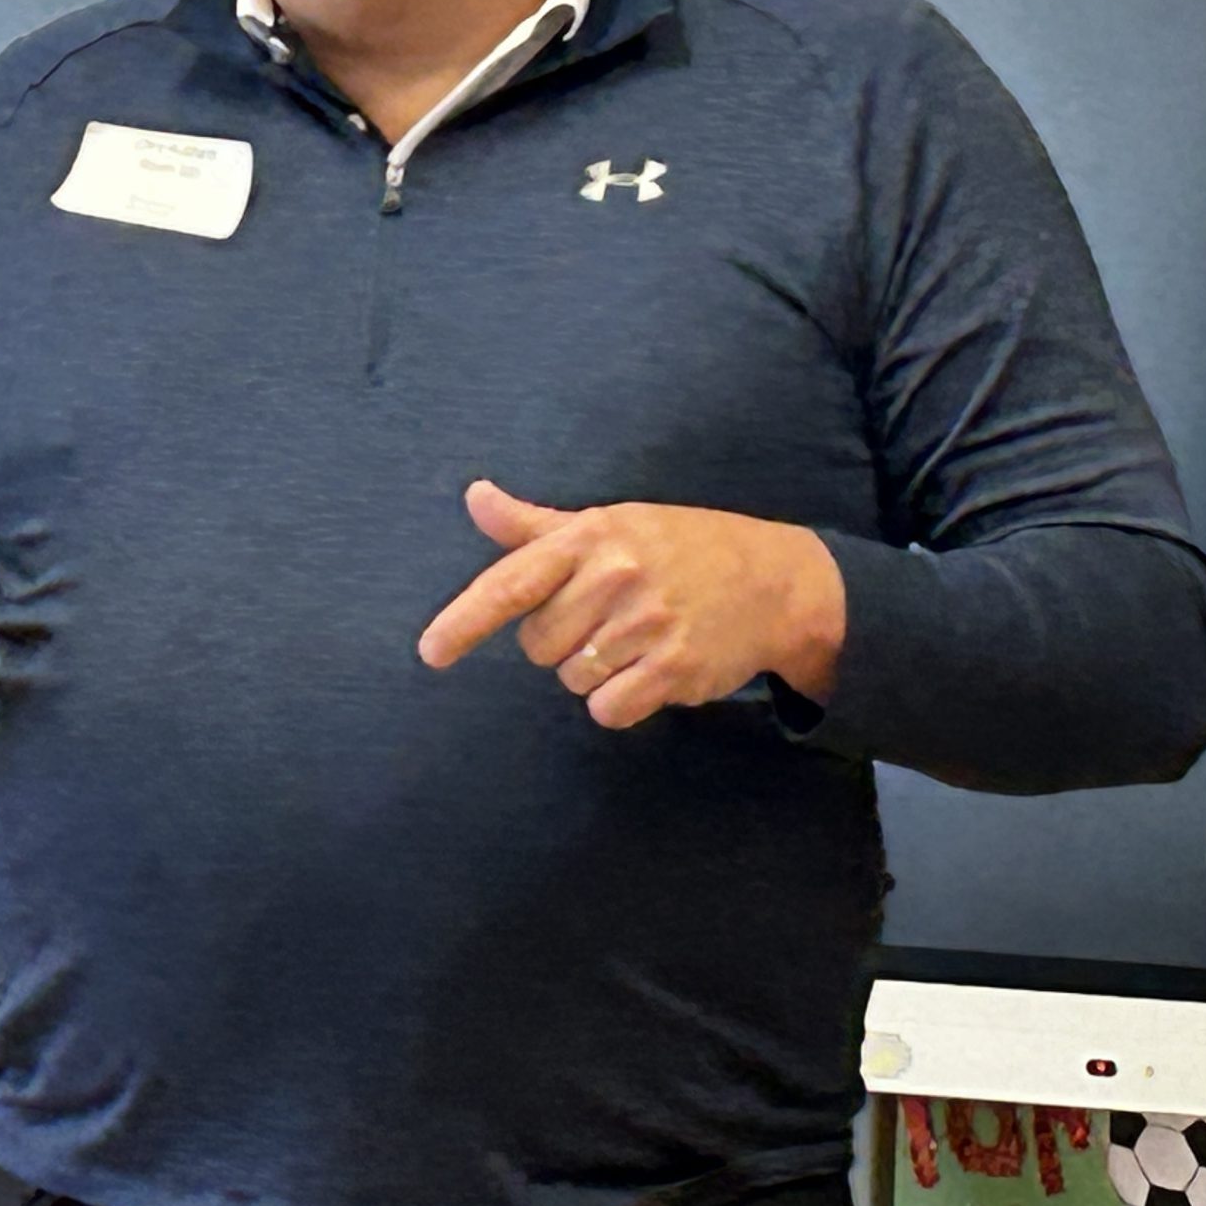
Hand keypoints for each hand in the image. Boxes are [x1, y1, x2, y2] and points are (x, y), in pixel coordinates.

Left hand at [416, 480, 844, 729]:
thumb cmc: (678, 547)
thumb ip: (535, 525)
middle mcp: (615, 577)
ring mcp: (646, 623)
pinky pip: (608, 708)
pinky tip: (650, 670)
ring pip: (571, 680)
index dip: (464, 621)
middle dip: (560, 640)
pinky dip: (621, 701)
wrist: (774, 579)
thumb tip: (474, 496)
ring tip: (637, 637)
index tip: (431, 653)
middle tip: (606, 616)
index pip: (511, 582)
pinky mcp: (674, 668)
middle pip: (537, 645)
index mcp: (590, 537)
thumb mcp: (609, 523)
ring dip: (594, 670)